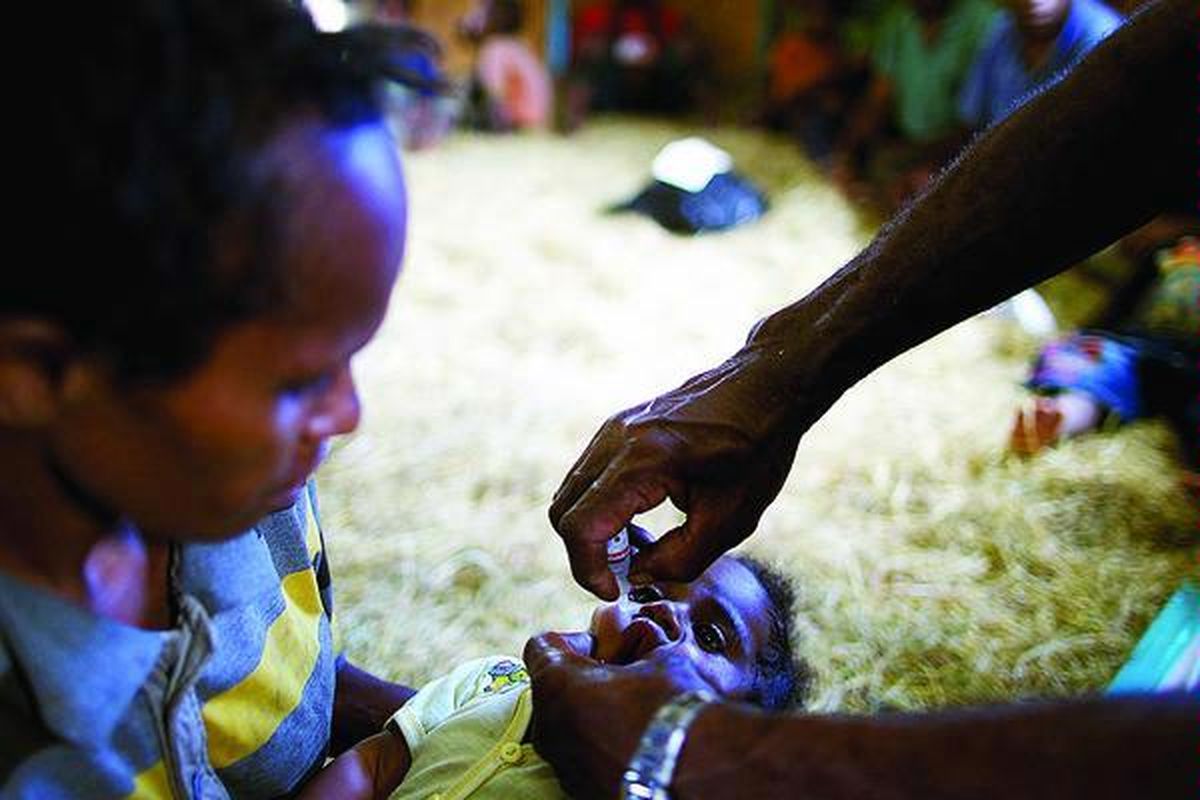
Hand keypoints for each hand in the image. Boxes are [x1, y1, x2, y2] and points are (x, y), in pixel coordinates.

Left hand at [523, 631, 714, 799]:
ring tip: (632, 716)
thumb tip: (647, 639)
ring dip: (590, 715)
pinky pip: (581, 757)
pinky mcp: (579, 790)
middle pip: (553, 688)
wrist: (696, 774)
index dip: (574, 641)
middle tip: (622, 681)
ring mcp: (562, 764)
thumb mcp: (661, 660)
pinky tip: (634, 745)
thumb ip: (641, 645)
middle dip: (583, 680)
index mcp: (557, 684)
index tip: (603, 650)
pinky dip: (600, 747)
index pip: (541, 646)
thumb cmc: (674, 711)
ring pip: (565, 725)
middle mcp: (548, 726)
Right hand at [549, 344, 807, 597]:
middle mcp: (615, 440)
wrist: (764, 388)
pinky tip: (639, 520)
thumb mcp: (731, 519)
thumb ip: (681, 559)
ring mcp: (611, 430)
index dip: (589, 570)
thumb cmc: (756, 450)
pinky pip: (587, 478)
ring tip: (638, 547)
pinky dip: (599, 509)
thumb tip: (636, 575)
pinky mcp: (616, 430)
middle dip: (586, 554)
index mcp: (642, 460)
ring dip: (592, 531)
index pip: (581, 526)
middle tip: (625, 574)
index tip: (615, 590)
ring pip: (570, 494)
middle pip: (563, 512)